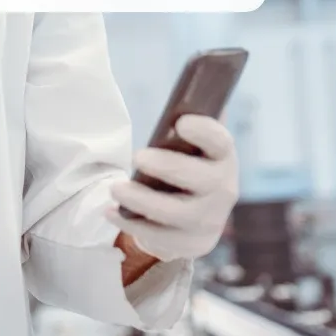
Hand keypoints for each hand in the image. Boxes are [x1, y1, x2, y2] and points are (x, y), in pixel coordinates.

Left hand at [106, 115, 238, 262]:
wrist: (199, 220)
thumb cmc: (192, 170)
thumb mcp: (198, 150)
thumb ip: (196, 126)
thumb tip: (193, 92)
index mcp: (224, 158)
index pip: (222, 143)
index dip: (205, 132)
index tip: (181, 122)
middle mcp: (223, 190)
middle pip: (200, 179)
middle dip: (168, 167)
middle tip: (137, 156)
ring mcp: (207, 220)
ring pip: (175, 213)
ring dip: (141, 199)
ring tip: (114, 188)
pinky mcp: (189, 243)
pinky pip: (158, 236)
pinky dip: (130, 223)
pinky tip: (110, 211)